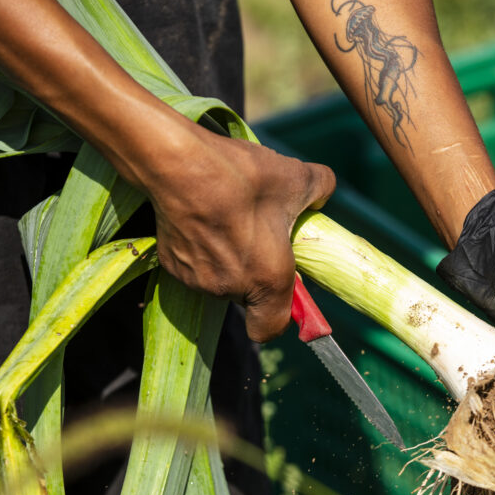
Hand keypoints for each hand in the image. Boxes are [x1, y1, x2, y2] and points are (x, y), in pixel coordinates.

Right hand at [144, 127, 334, 341]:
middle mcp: (230, 288)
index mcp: (267, 280)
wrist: (180, 165)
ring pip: (220, 280)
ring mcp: (197, 280)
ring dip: (228, 261)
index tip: (285, 290)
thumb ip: (321, 189)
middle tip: (257, 235)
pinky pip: (194, 267)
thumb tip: (322, 195)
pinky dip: (201, 251)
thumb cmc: (242, 178)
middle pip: (248, 296)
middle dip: (255, 273)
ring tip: (228, 220)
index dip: (280, 314)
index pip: (271, 328)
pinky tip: (203, 220)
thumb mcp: (295, 177)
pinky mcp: (171, 266)